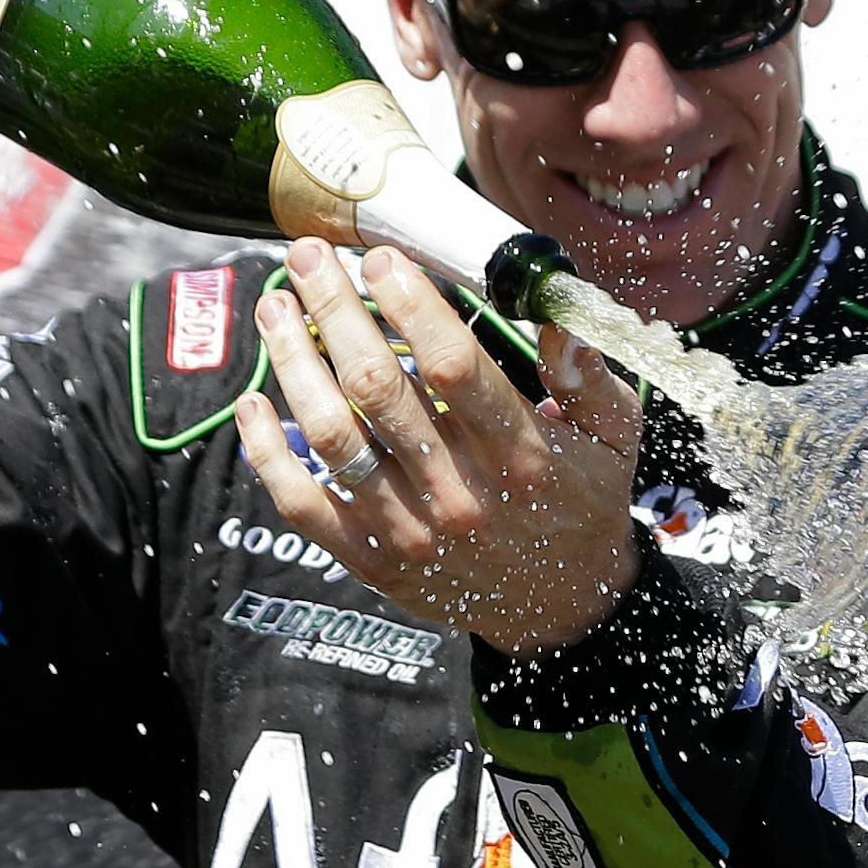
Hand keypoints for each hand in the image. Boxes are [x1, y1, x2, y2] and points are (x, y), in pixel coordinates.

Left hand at [234, 239, 643, 656]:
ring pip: (332, 437)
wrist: (561, 610)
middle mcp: (459, 491)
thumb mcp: (615, 438)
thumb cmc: (584, 505)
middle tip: (309, 258)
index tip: (381, 258)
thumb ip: (590, 376)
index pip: (454, 366)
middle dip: (335, 311)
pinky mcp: (374, 560)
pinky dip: (268, 455)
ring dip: (294, 364)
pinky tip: (252, 402)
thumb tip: (558, 316)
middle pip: (378, 388)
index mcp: (520, 452)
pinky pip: (305, 505)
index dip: (411, 305)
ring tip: (274, 308)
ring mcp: (410, 529)